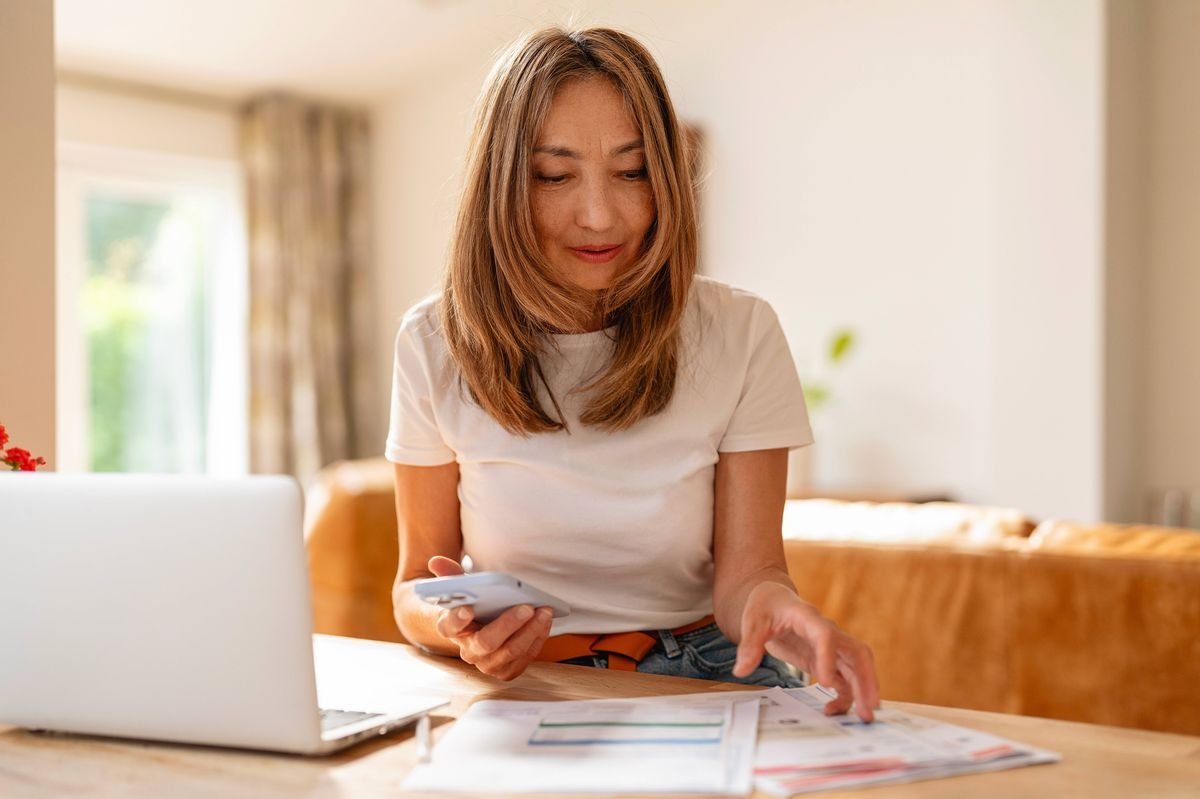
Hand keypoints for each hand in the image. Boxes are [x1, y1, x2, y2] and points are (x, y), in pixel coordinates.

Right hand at [427, 556, 553, 680]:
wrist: (480, 630)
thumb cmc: (472, 605)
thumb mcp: (461, 588)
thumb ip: (450, 574)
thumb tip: (436, 561)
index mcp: (451, 629)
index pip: (449, 627)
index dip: (457, 619)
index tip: (468, 607)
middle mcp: (468, 651)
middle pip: (486, 643)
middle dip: (508, 625)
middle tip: (526, 607)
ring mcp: (487, 664)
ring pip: (510, 651)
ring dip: (530, 631)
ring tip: (544, 611)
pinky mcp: (507, 670)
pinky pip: (525, 657)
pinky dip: (537, 638)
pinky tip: (545, 621)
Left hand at [733, 581, 880, 721]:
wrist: (774, 600)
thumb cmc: (766, 606)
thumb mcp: (752, 621)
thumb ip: (749, 645)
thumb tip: (740, 670)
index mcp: (808, 618)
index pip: (825, 635)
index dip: (827, 657)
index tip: (825, 682)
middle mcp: (827, 632)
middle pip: (856, 652)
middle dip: (866, 679)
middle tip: (869, 707)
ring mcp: (830, 647)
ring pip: (856, 667)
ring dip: (863, 691)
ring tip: (865, 717)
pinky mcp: (827, 660)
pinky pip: (844, 678)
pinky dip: (845, 695)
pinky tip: (833, 711)